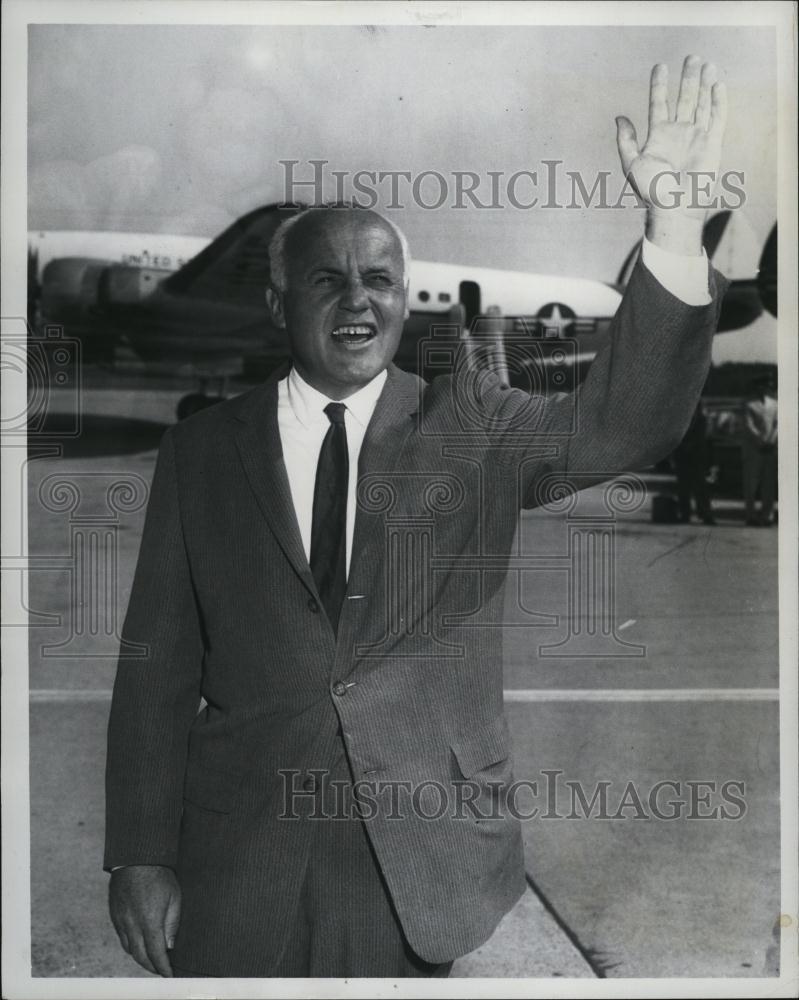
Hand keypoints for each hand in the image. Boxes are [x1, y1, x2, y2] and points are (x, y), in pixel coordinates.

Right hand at [109, 865, 180, 976]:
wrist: (135, 857)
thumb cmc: (159, 874)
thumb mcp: (174, 896)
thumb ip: (172, 923)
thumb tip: (170, 946)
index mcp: (149, 921)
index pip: (156, 953)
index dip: (163, 967)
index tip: (169, 975)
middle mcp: (132, 924)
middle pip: (140, 956)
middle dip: (151, 967)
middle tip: (162, 970)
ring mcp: (121, 920)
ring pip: (129, 949)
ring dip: (140, 958)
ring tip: (152, 960)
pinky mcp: (115, 915)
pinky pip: (122, 938)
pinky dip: (131, 946)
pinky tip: (139, 944)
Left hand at [616, 56, 727, 252]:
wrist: (674, 207)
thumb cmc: (650, 190)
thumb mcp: (631, 164)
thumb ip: (625, 140)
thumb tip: (619, 117)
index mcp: (658, 136)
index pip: (658, 104)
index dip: (659, 85)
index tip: (660, 66)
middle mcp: (678, 133)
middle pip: (684, 99)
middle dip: (687, 78)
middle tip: (691, 57)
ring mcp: (696, 137)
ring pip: (702, 104)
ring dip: (704, 84)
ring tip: (706, 64)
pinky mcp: (712, 143)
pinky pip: (717, 118)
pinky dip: (718, 101)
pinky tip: (717, 84)